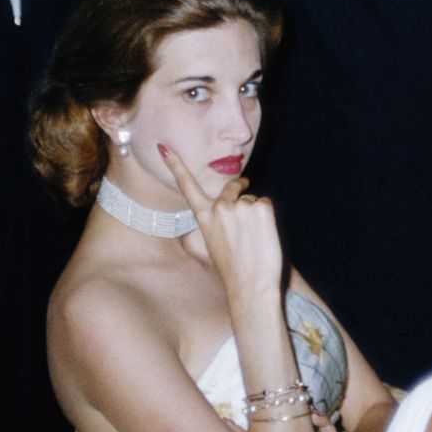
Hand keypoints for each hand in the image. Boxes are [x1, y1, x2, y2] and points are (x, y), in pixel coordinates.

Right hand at [160, 145, 283, 306]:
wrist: (250, 285)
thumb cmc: (234, 269)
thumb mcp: (216, 241)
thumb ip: (220, 219)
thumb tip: (233, 205)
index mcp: (204, 216)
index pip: (187, 185)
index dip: (175, 165)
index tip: (163, 147)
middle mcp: (219, 206)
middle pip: (233, 188)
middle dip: (240, 192)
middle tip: (246, 217)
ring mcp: (240, 205)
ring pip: (252, 200)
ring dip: (255, 214)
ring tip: (253, 240)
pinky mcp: (261, 206)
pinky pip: (265, 203)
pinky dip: (268, 217)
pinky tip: (263, 236)